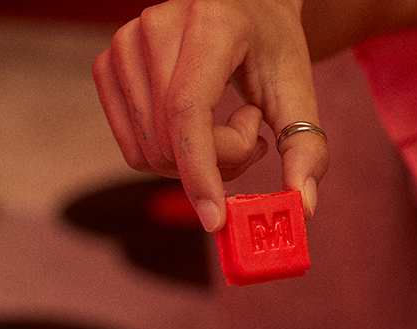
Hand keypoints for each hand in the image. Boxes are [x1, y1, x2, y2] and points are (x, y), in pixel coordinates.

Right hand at [93, 0, 328, 230]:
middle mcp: (157, 25)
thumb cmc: (274, 52)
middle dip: (219, 164)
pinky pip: (134, 149)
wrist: (247, 10)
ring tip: (228, 125)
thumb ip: (307, 150)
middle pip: (172, 141)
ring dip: (198, 162)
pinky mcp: (109, 66)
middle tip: (253, 140)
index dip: (199, 172)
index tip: (215, 220)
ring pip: (151, 152)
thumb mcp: (300, 95)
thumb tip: (303, 206)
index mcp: (209, 23)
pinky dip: (171, 157)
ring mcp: (125, 43)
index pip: (187, 111)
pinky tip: (199, 127)